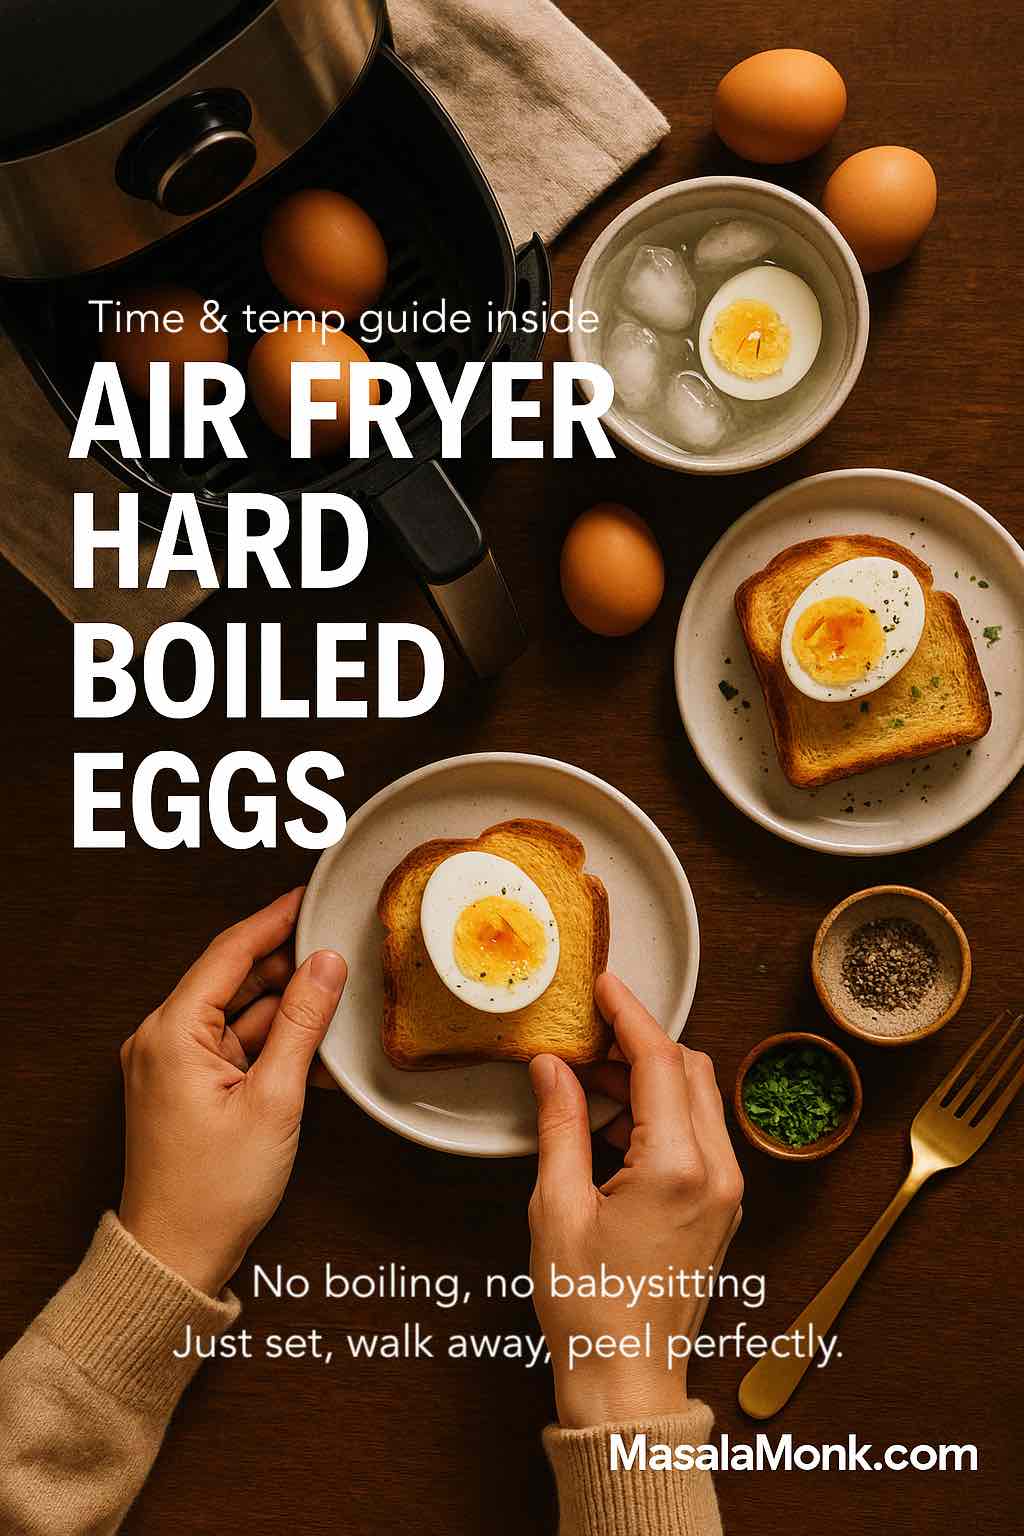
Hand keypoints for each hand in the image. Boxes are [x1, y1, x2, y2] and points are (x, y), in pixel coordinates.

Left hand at [118, 889, 346, 1295]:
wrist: (176, 1256)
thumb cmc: (214, 1189)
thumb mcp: (274, 1098)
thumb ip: (303, 1023)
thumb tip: (326, 965)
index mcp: (171, 1032)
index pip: (228, 952)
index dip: (274, 919)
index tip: (309, 896)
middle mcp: (162, 1039)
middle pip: (234, 979)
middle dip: (288, 966)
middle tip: (340, 948)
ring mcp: (173, 1063)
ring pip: (240, 1014)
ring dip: (287, 1011)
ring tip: (339, 1006)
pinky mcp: (186, 1086)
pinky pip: (236, 1046)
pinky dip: (274, 1045)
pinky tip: (316, 1053)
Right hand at [528, 973, 742, 1427]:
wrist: (628, 1383)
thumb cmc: (590, 1307)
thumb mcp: (559, 1206)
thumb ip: (561, 1124)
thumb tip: (553, 1068)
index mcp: (678, 1167)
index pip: (659, 1060)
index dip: (628, 1014)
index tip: (603, 984)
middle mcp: (716, 1172)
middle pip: (687, 1069)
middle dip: (638, 1044)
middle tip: (584, 1040)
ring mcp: (726, 1191)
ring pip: (696, 1099)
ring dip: (647, 1079)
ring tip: (587, 1086)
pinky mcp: (720, 1207)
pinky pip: (698, 1135)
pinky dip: (660, 1114)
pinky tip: (611, 1128)